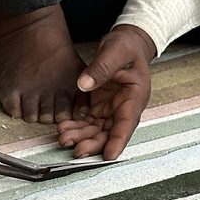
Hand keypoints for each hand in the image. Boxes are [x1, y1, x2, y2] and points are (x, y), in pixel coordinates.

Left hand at [57, 25, 155, 159]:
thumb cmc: (127, 46)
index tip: (109, 156)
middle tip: (76, 150)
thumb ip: (102, 66)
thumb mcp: (116, 50)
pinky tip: (64, 128)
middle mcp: (124, 108)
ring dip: (82, 138)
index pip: (127, 123)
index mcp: (135, 97)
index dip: (118, 141)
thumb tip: (84, 84)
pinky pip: (88, 123)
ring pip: (97, 131)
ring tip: (64, 138)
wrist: (126, 43)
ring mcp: (111, 109)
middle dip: (94, 144)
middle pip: (110, 133)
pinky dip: (77, 127)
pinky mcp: (100, 107)